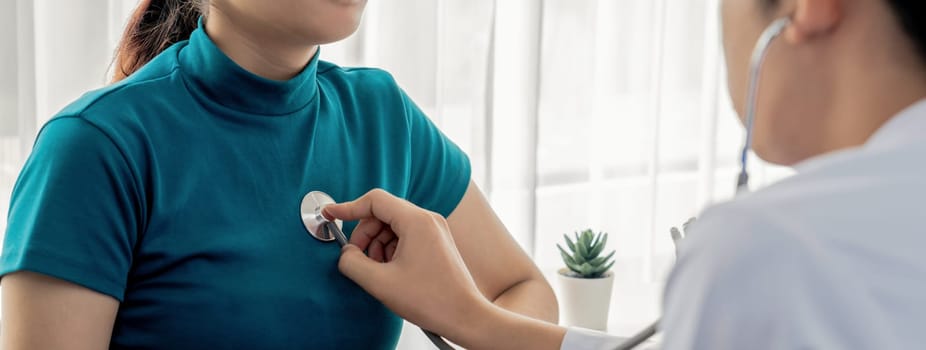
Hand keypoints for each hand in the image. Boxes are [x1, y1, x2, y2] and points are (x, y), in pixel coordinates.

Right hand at [323, 189, 493, 340]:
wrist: (465, 316)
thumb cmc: (431, 300)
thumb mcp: (380, 283)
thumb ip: (352, 262)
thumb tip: (346, 253)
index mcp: (416, 221)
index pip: (375, 200)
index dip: (348, 207)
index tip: (331, 215)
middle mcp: (428, 219)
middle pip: (382, 213)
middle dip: (364, 235)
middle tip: (357, 259)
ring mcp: (435, 230)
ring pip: (392, 226)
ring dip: (377, 245)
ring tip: (379, 271)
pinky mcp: (437, 242)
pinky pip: (405, 236)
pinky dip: (391, 250)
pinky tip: (391, 272)